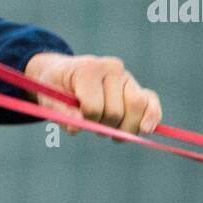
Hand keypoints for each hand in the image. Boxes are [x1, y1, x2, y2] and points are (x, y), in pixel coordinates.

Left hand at [22, 52, 162, 136]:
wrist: (64, 73)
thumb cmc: (56, 88)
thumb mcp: (50, 100)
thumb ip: (62, 114)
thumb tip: (77, 129)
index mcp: (89, 70)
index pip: (93, 108)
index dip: (85, 121)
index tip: (77, 118)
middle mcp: (112, 69)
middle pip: (115, 112)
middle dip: (104, 127)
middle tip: (92, 124)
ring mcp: (127, 77)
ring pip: (136, 108)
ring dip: (125, 129)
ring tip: (112, 133)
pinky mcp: (137, 86)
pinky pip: (151, 102)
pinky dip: (152, 117)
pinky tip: (146, 130)